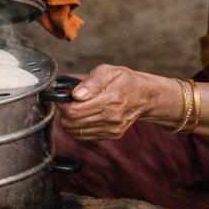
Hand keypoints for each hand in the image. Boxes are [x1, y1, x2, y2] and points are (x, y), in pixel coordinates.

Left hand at [59, 64, 173, 139]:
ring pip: (77, 132)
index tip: (62, 96)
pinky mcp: (113, 135)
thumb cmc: (126, 81)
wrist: (146, 96)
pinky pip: (85, 137)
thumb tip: (76, 94)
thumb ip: (91, 82)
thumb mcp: (110, 71)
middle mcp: (112, 117)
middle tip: (67, 102)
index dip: (62, 103)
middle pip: (72, 123)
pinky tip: (83, 117)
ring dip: (70, 121)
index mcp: (110, 99)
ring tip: (75, 109)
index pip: (74, 110)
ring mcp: (112, 128)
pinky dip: (78, 128)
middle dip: (64, 113)